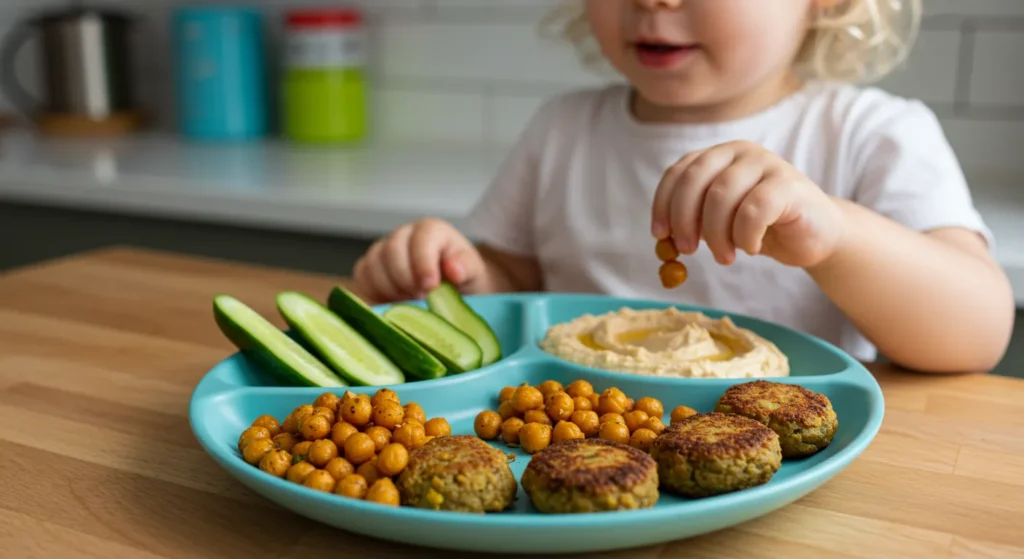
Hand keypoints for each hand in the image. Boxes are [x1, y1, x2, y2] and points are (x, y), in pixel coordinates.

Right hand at [352, 218, 489, 302]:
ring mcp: (383, 251)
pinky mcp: (370, 268)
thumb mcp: (474, 272)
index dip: (423, 262)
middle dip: (405, 279)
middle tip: (420, 298)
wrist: (452, 290)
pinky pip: (362, 276)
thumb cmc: (462, 279)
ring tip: (410, 301)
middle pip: (392, 250)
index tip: (430, 287)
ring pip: (373, 263)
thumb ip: (467, 266)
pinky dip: (374, 292)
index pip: (421, 238)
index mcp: (431, 230)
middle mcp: (404, 235)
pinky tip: (393, 302)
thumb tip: (454, 268)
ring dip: (390, 288)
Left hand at [651, 141, 846, 268]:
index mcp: (718, 156)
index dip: (663, 203)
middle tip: (686, 250)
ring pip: (722, 196)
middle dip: (684, 219)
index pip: (679, 172)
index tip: (659, 235)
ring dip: (716, 235)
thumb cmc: (762, 228)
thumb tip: (662, 239)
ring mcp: (766, 163)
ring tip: (725, 256)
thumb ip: (694, 223)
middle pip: (695, 180)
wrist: (815, 234)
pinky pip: (753, 211)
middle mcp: (740, 152)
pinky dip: (745, 236)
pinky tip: (751, 247)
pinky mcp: (788, 184)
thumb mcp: (720, 223)